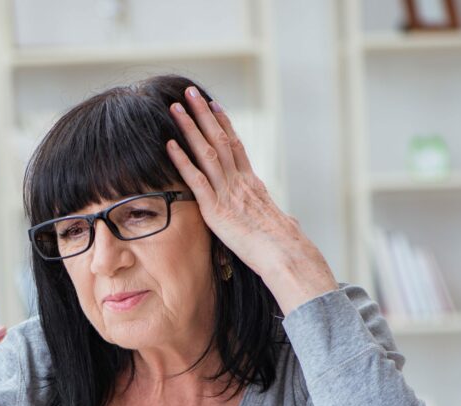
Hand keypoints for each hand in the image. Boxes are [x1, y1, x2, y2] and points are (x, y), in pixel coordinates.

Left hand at [166, 87, 336, 314]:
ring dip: (189, 128)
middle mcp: (241, 182)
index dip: (223, 124)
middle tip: (189, 93)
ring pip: (207, 152)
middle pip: (220, 139)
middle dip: (203, 115)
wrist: (288, 257)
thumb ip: (281, 219)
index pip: (236, 146)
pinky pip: (196, 180)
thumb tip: (291, 222)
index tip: (213, 106)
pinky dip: (181, 161)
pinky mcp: (216, 210)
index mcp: (254, 185)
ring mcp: (228, 193)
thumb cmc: (288, 248)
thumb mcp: (284, 227)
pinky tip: (169, 145)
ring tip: (175, 108)